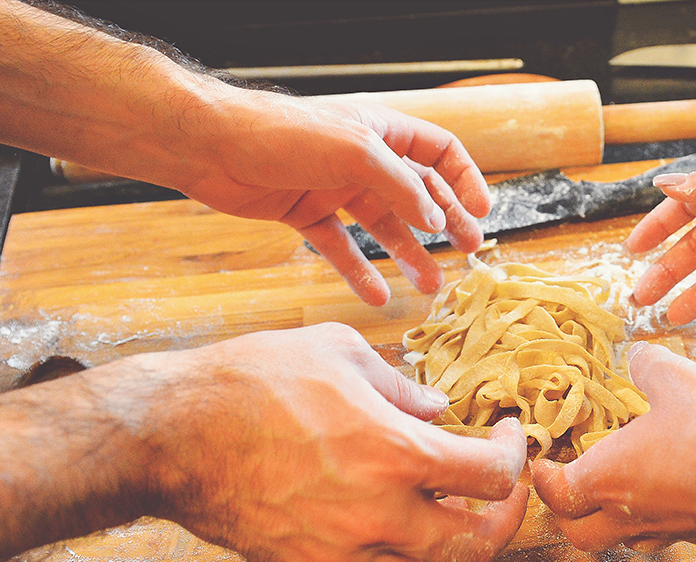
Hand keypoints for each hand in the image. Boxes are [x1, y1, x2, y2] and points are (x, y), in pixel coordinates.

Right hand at [143, 323, 526, 561]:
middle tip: (503, 494)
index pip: (493, 477)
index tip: (508, 438)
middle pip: (477, 545)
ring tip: (448, 518)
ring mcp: (341, 552)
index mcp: (396, 455)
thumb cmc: (251, 382)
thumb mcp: (338, 352)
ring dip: (453, 553)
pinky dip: (394, 557)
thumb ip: (401, 384)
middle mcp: (378, 516)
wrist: (169, 435)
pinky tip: (385, 521)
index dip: (514, 456)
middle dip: (505, 519)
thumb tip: (436, 408)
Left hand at [174, 89, 491, 305]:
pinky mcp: (305, 213)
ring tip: (431, 286)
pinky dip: (359, 272)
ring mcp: (334, 187)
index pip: (439, 151)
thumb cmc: (284, 134)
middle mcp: (362, 158)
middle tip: (468, 254)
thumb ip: (402, 187)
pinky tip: (376, 297)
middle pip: (418, 193)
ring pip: (383, 226)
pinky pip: (341, 248)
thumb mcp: (357, 153)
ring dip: (408, 255)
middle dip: (446, 223)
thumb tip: (438, 219)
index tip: (483, 212)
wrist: (212, 146)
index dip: (466, 180)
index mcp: (380, 130)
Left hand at [530, 342, 695, 551]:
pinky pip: (666, 537)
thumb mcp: (677, 377)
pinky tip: (673, 492)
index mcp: (607, 477)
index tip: (542, 463)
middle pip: (579, 534)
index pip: (554, 493)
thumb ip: (650, 364)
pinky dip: (656, 520)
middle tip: (570, 487)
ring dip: (610, 522)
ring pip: (623, 541)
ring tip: (619, 491)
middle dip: (566, 514)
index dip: (542, 479)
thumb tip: (640, 357)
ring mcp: (669, 530)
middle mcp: (630, 514)